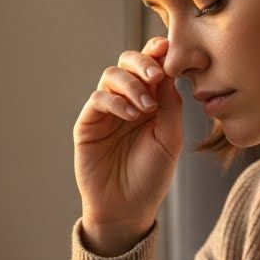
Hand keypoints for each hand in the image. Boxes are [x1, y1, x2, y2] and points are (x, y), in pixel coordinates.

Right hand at [74, 36, 183, 246]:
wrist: (127, 209)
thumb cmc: (151, 177)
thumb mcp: (170, 140)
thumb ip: (170, 105)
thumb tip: (168, 72)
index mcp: (152, 101)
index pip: (153, 66)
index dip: (159, 53)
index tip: (171, 51)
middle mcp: (128, 100)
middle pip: (129, 61)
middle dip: (143, 62)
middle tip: (156, 75)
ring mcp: (107, 111)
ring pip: (112, 75)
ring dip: (131, 84)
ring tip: (145, 107)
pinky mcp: (88, 123)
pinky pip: (98, 98)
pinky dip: (115, 101)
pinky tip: (130, 115)